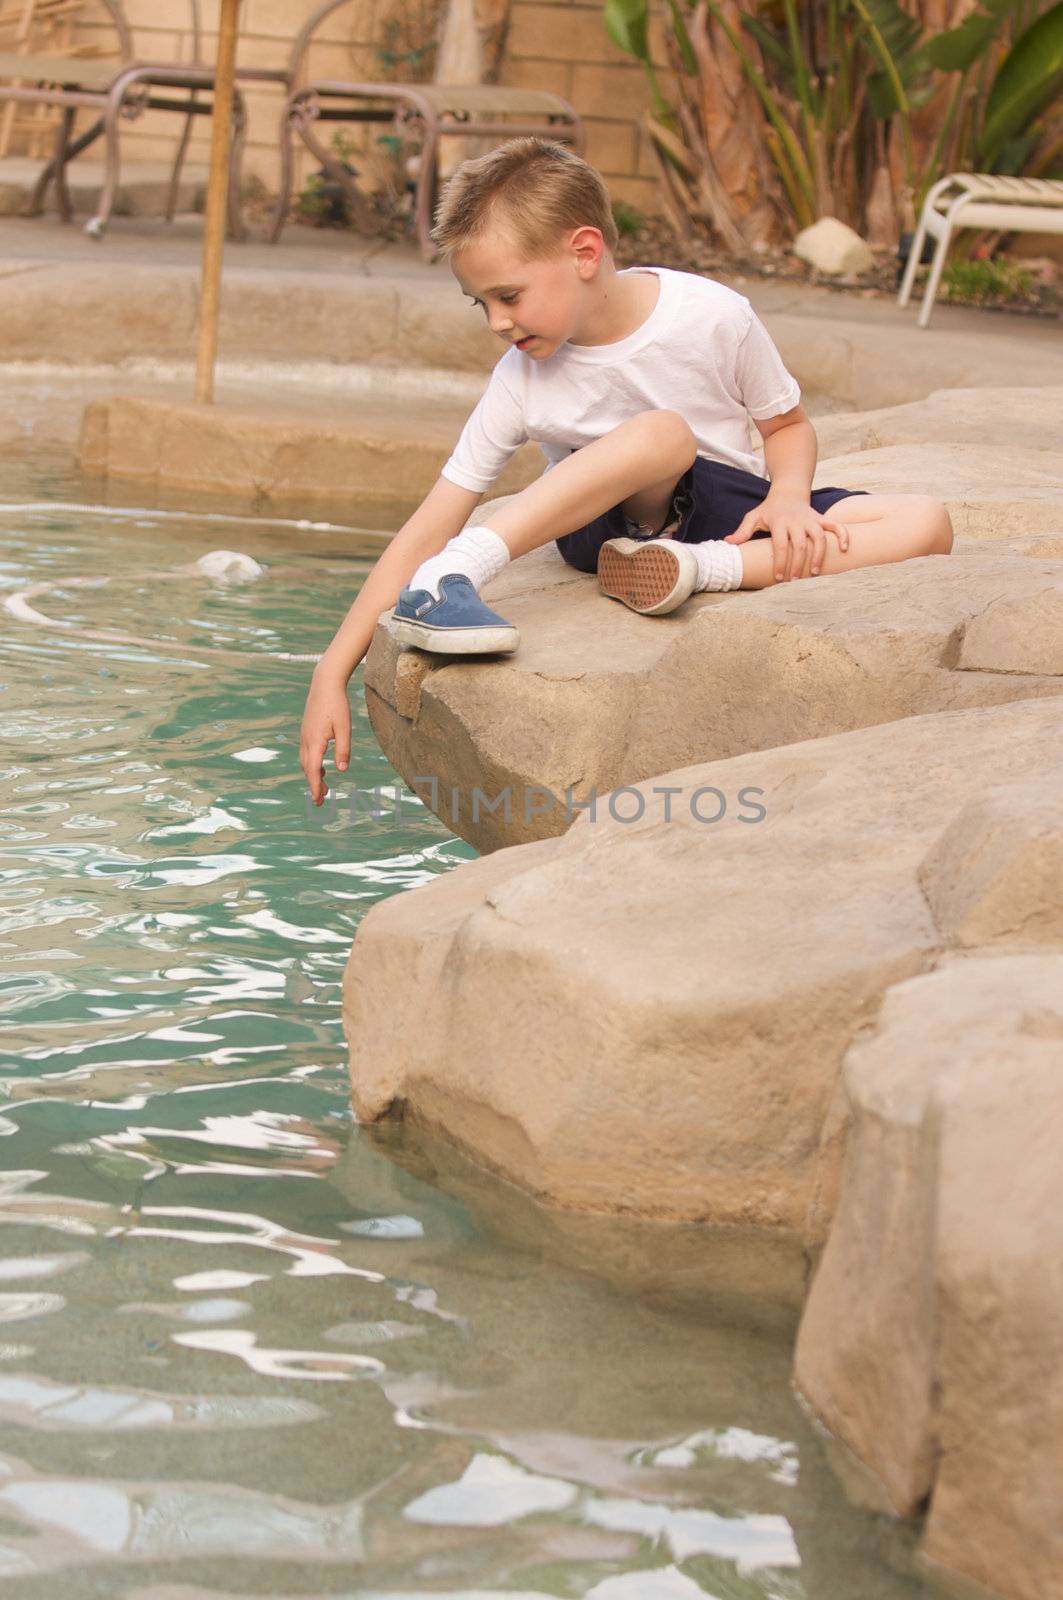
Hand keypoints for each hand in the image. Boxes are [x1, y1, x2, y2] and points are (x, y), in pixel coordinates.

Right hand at [300, 668, 350, 805]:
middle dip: (313, 785)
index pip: (312, 770)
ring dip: (313, 776)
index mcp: (315, 741)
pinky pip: (307, 753)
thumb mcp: (344, 728)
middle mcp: (306, 740)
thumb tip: (342, 770)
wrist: (324, 683)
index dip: (315, 786)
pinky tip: (321, 768)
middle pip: (307, 768)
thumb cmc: (337, 705)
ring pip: (306, 761)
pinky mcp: (307, 731)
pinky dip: (312, 765)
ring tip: (324, 789)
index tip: (319, 800)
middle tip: (320, 802)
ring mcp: (304, 736)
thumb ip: (343, 749)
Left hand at [725, 495, 849, 581]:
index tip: (779, 578)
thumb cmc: (769, 510)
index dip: (780, 562)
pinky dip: (843, 535)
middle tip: (795, 581)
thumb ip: (742, 531)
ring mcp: (811, 519)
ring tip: (815, 573)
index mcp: (780, 522)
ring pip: (819, 537)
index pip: (780, 545)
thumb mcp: (753, 517)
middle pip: (800, 544)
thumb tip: (727, 543)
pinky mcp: (821, 519)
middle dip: (798, 564)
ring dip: (818, 556)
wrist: (788, 492)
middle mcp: (797, 520)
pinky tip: (844, 549)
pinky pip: (836, 526)